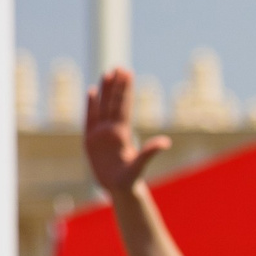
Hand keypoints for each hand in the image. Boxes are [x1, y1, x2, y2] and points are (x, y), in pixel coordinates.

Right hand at [83, 69, 170, 195]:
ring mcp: (101, 133)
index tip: (127, 73)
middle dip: (116, 85)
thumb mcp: (139, 167)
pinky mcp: (91, 139)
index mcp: (122, 133)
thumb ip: (149, 153)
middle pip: (114, 103)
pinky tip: (92, 91)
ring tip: (107, 73)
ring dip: (105, 90)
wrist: (118, 188)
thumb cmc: (130, 180)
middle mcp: (113, 130)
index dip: (124, 90)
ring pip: (102, 106)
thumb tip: (166, 142)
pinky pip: (89, 118)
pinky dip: (90, 105)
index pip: (123, 106)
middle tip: (120, 67)